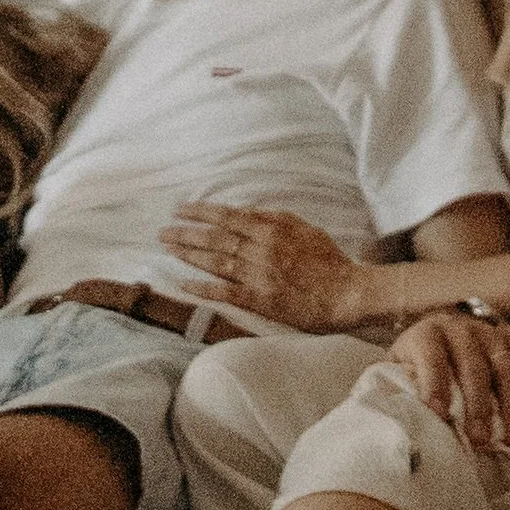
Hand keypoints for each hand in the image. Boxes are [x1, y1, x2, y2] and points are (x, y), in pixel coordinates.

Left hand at [162, 204, 373, 331]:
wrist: (346, 293)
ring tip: (168, 250)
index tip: (179, 210)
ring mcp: (259, 275)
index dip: (200, 212)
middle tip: (162, 232)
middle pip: (215, 238)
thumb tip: (247, 211)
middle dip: (186, 233)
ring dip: (189, 255)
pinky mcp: (261, 300)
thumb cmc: (328, 260)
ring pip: (216, 262)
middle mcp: (261, 249)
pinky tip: (184, 284)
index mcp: (271, 229)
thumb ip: (273, 218)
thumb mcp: (303, 227)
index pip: (226, 217)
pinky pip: (226, 293)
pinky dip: (204, 288)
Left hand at [391, 309, 509, 451]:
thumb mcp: (398, 373)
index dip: (434, 382)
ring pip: (506, 364)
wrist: (440, 340)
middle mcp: (460, 328)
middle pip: (472, 363)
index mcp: (426, 334)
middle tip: (480, 439)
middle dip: (478, 404)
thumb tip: (393, 418)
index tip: (439, 415)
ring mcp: (490, 332)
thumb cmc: (417, 368)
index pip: (430, 354)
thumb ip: (396, 389)